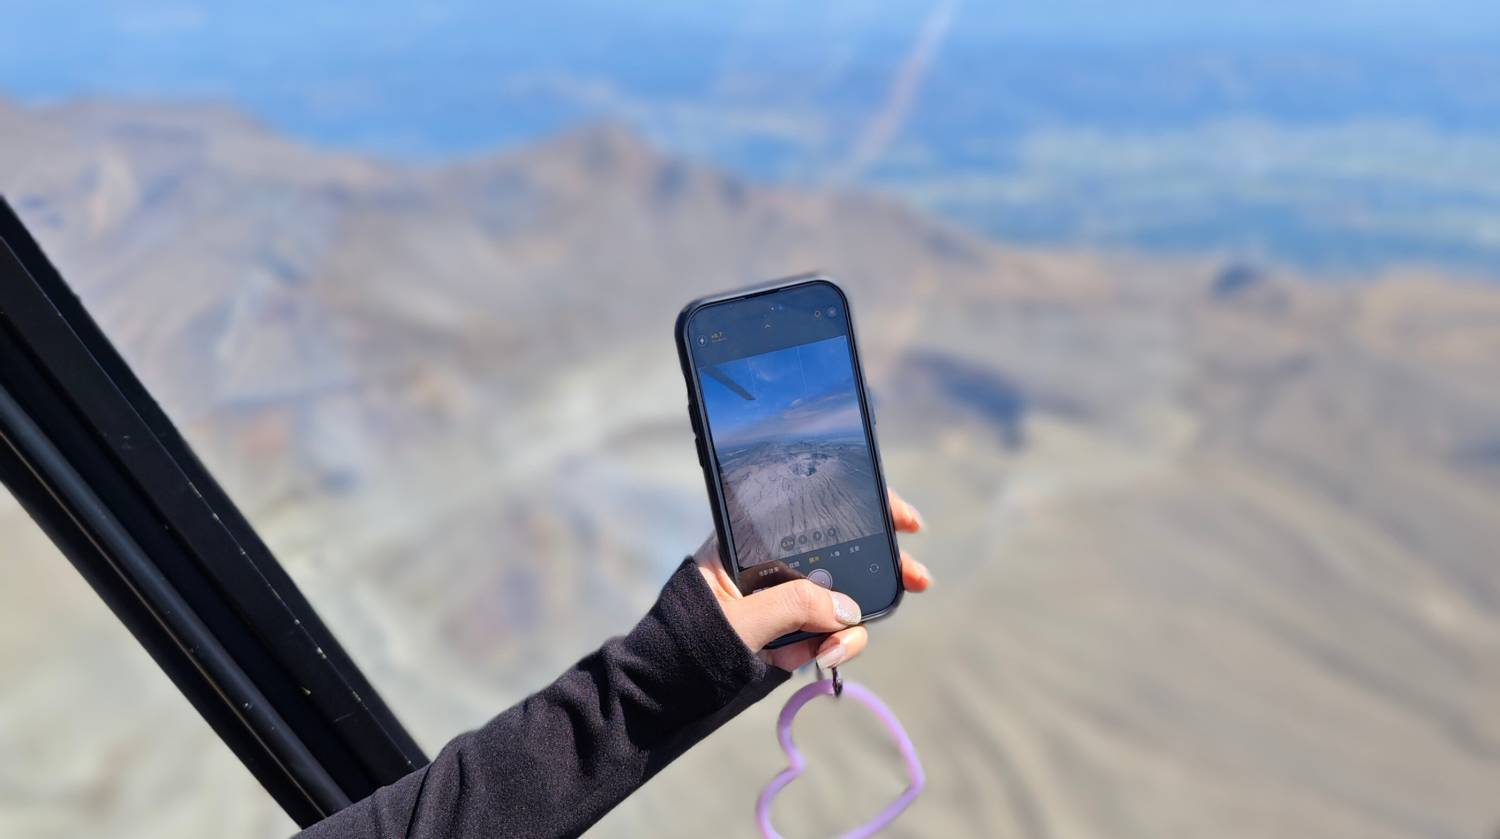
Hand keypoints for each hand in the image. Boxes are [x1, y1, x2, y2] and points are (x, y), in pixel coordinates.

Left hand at [693, 489, 931, 670]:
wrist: (667, 685)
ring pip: (841, 600)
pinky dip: (833, 647)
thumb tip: (848, 610)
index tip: (902, 521)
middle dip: (882, 570)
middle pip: (842, 554)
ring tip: (831, 652)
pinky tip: (820, 658)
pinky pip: (829, 633)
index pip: (812, 509)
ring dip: (850, 628)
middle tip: (918, 579)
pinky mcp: (793, 632)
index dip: (863, 508)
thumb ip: (793, 606)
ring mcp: (787, 598)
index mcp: (752, 539)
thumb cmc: (689, 638)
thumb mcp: (740, 618)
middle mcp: (776, 564)